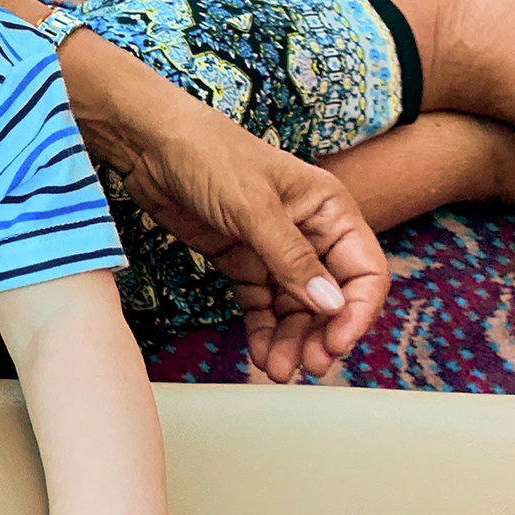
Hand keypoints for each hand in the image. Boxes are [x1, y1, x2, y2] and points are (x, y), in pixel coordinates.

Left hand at [67, 32, 388, 379]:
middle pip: (330, 296)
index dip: (358, 311)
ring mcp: (274, 248)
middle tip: (306, 367)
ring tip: (278, 370)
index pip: (364, 271)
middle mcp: (309, 232)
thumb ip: (291, 258)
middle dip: (321, 334)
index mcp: (329, 210)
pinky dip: (264, 329)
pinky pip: (262, 303)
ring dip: (292, 339)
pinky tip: (262, 354)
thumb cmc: (209, 156)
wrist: (150, 144)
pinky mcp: (242, 259)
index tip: (337, 343)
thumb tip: (332, 306)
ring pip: (296, 306)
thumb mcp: (253, 207)